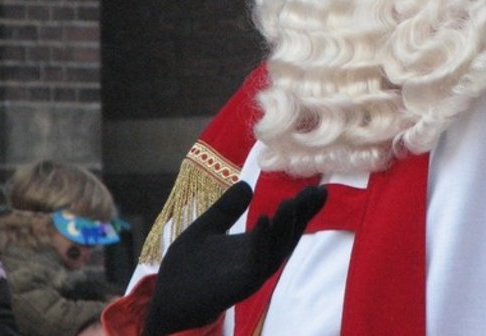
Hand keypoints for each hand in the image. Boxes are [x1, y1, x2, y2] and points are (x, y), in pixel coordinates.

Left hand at [141, 181, 327, 335]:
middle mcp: (257, 260)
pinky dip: (262, 242)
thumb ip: (227, 209)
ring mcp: (249, 274)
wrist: (166, 301)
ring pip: (276, 251)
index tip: (319, 190)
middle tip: (319, 193)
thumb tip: (247, 185)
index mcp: (253, 246)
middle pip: (288, 237)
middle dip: (303, 216)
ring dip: (286, 227)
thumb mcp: (207, 228)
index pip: (283, 226)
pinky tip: (264, 219)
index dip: (302, 209)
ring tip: (291, 202)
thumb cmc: (186, 269)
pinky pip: (255, 264)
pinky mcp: (237, 286)